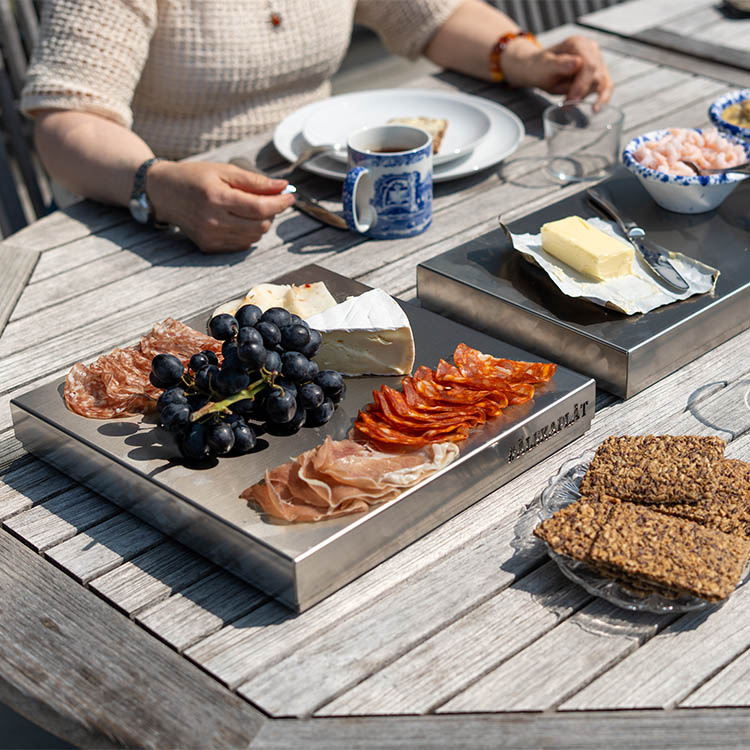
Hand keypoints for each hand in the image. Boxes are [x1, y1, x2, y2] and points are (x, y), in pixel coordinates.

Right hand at [146, 161, 295, 252]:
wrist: (164, 193)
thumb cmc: (195, 177)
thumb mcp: (224, 171)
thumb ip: (255, 181)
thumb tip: (283, 187)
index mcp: (217, 198)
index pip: (259, 208)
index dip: (280, 203)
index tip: (289, 196)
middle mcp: (213, 221)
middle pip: (260, 226)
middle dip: (271, 213)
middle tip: (269, 200)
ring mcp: (210, 237)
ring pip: (254, 237)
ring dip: (261, 223)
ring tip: (251, 208)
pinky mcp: (209, 246)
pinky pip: (241, 244)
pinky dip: (248, 233)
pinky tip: (239, 220)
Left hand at [502, 35, 612, 106]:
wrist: (538, 70)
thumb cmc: (539, 67)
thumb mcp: (544, 66)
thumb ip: (560, 64)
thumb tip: (578, 62)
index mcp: (577, 44)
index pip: (589, 65)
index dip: (582, 84)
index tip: (571, 98)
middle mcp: (590, 49)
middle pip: (596, 74)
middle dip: (581, 92)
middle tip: (565, 104)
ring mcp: (596, 60)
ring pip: (601, 82)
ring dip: (584, 96)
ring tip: (566, 103)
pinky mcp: (598, 72)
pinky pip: (606, 85)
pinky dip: (602, 97)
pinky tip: (595, 108)